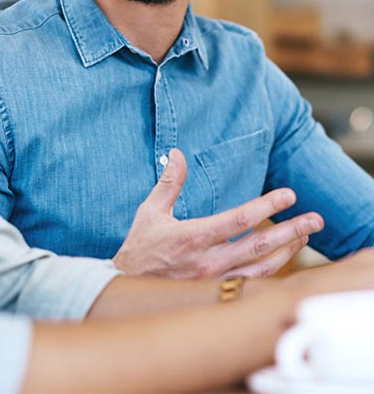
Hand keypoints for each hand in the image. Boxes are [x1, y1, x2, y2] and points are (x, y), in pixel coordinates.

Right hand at [112, 148, 323, 278]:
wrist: (128, 285)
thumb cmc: (141, 246)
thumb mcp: (150, 210)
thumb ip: (169, 182)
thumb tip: (177, 153)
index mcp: (194, 238)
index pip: (239, 220)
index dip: (267, 205)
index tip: (289, 194)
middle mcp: (209, 262)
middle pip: (260, 246)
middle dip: (291, 231)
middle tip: (315, 219)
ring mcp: (215, 280)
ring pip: (262, 269)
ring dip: (288, 251)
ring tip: (304, 235)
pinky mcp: (217, 291)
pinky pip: (253, 283)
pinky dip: (274, 270)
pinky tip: (283, 258)